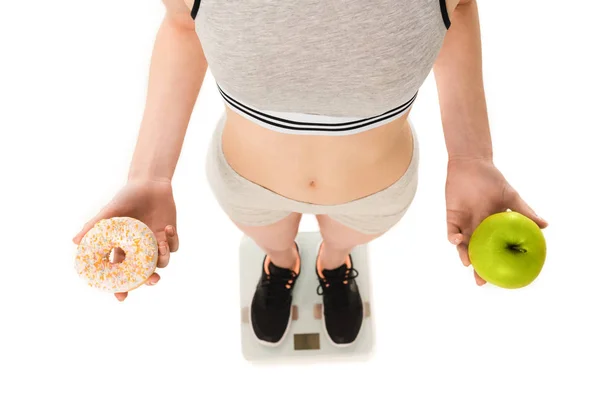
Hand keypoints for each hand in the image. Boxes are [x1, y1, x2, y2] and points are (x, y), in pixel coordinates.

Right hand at [73, 179, 178, 300]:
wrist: (148, 183)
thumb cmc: (126, 196)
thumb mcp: (109, 212)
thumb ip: (94, 227)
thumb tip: (75, 242)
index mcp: (123, 247)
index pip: (120, 272)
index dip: (121, 286)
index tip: (122, 297)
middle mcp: (139, 249)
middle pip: (144, 273)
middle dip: (149, 280)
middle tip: (153, 279)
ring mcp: (155, 243)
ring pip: (161, 262)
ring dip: (162, 258)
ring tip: (161, 243)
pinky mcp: (169, 235)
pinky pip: (174, 246)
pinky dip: (173, 241)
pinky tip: (168, 227)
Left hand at [445, 158, 547, 285]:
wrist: (472, 165)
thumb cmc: (493, 180)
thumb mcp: (511, 197)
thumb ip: (525, 212)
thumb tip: (545, 226)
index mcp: (493, 227)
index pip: (495, 249)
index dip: (496, 263)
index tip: (502, 278)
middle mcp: (478, 229)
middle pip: (478, 252)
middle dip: (478, 267)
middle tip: (481, 281)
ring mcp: (464, 224)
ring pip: (463, 245)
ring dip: (464, 254)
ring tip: (468, 263)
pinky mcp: (452, 217)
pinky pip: (451, 231)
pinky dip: (453, 238)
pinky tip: (457, 240)